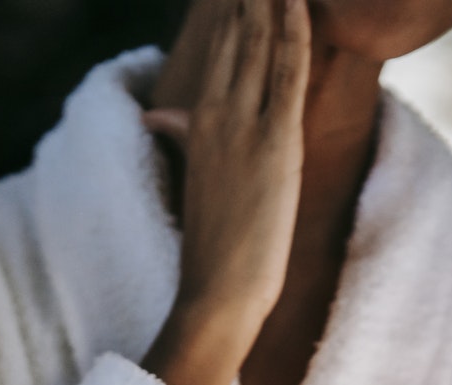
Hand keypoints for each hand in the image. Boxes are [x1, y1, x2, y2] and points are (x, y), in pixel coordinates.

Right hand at [141, 0, 310, 384]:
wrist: (219, 289)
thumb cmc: (212, 244)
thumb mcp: (196, 176)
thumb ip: (180, 136)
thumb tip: (157, 116)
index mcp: (197, 120)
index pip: (219, 46)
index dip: (232, 7)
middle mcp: (216, 113)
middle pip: (238, 34)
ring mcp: (245, 126)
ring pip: (261, 43)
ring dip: (270, 1)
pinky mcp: (276, 142)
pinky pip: (288, 71)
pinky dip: (294, 30)